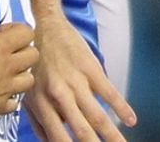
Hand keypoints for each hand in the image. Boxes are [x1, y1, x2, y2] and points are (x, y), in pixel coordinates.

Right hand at [0, 0, 38, 129]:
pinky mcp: (2, 105)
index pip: (27, 32)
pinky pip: (14, 101)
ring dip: (21, 73)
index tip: (1, 32)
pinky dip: (9, 96)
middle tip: (6, 50)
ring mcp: (9, 87)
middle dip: (23, 49)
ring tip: (5, 71)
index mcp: (2, 47)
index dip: (17, 29)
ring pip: (29, 78)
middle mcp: (11, 67)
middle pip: (33, 55)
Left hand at [23, 13, 135, 141]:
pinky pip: (109, 92)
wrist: (45, 28)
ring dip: (113, 135)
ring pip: (97, 115)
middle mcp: (57, 94)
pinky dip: (121, 108)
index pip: (57, 136)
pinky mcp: (90, 69)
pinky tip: (131, 120)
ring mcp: (74, 81)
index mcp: (40, 103)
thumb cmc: (36, 63)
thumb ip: (39, 120)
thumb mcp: (29, 91)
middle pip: (81, 129)